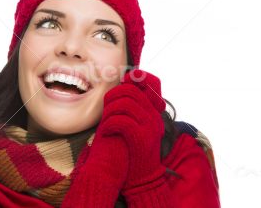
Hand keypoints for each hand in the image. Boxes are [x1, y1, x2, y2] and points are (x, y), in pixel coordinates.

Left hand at [102, 69, 166, 197]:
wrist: (140, 180)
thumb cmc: (130, 152)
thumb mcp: (134, 127)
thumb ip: (129, 110)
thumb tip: (116, 91)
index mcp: (153, 112)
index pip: (149, 83)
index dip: (132, 79)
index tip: (119, 84)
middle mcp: (154, 117)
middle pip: (131, 91)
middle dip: (113, 96)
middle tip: (106, 109)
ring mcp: (150, 127)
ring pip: (126, 104)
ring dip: (109, 111)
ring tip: (106, 122)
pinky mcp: (142, 138)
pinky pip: (121, 121)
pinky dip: (109, 124)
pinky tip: (106, 132)